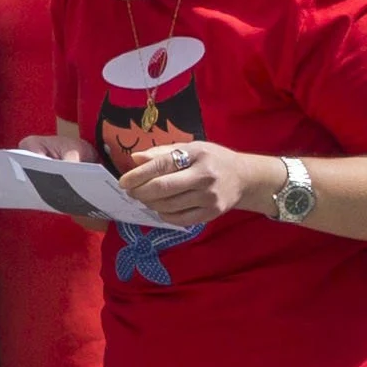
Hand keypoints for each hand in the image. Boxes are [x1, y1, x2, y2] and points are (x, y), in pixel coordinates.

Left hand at [113, 137, 254, 229]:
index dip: (138, 174)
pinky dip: (164, 215)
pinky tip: (160, 208)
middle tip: (131, 192)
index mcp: (197, 155)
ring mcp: (209, 198)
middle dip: (141, 192)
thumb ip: (162, 153)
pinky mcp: (211, 214)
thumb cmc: (212, 159)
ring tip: (145, 198)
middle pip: (163, 188)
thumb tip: (135, 159)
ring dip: (150, 204)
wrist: (244, 178)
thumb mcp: (191, 148)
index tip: (123, 182)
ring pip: (169, 206)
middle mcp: (204, 177)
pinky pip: (180, 219)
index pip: (161, 165)